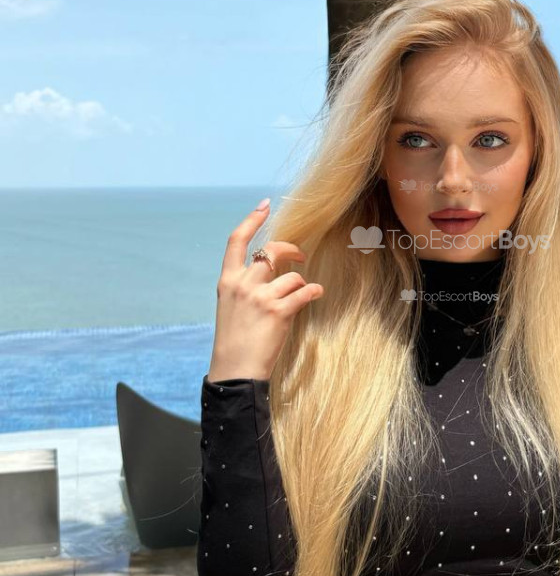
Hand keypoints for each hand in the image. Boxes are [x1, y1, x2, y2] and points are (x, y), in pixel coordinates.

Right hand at [207, 198, 323, 382]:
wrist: (235, 370)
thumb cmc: (235, 341)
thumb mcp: (231, 308)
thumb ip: (245, 287)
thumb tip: (269, 272)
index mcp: (227, 281)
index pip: (236, 241)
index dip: (252, 220)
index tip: (264, 206)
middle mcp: (243, 284)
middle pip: (272, 251)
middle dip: (291, 250)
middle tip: (301, 257)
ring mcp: (261, 297)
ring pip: (293, 276)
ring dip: (301, 284)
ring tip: (301, 296)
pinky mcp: (279, 311)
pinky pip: (305, 292)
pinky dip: (314, 291)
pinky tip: (317, 293)